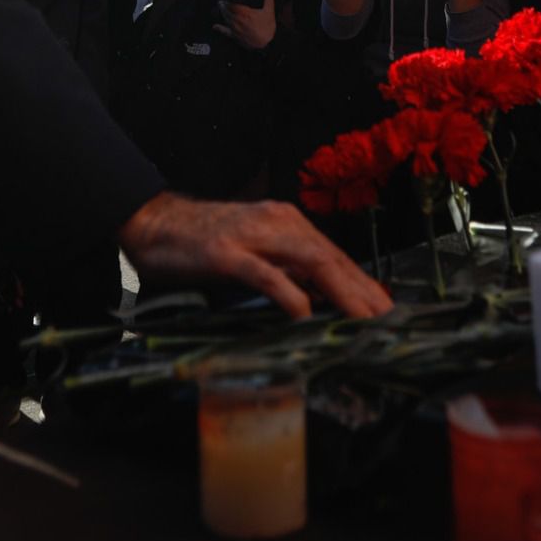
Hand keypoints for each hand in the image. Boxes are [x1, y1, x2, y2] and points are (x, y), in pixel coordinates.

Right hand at [118, 193, 392, 319]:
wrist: (154, 221)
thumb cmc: (203, 241)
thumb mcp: (254, 249)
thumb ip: (285, 267)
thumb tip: (319, 297)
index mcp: (285, 221)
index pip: (333, 253)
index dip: (362, 280)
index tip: (385, 306)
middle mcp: (276, 223)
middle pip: (330, 257)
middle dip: (362, 289)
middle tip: (387, 319)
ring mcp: (253, 237)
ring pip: (310, 263)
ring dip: (342, 292)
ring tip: (363, 318)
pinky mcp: (227, 254)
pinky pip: (266, 275)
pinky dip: (290, 295)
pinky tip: (306, 315)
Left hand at [214, 0, 277, 49]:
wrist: (267, 44)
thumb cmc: (267, 28)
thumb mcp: (269, 12)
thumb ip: (268, 0)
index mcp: (246, 13)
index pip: (234, 6)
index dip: (228, 2)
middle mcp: (239, 20)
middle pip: (228, 12)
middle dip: (223, 6)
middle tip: (220, 2)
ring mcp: (236, 28)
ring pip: (226, 19)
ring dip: (222, 13)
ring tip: (220, 8)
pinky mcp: (236, 36)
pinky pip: (226, 31)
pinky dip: (220, 28)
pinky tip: (215, 26)